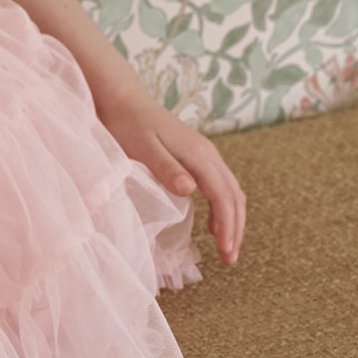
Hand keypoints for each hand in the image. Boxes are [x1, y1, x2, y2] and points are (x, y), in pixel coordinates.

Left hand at [95, 84, 245, 266]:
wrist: (121, 99)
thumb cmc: (127, 124)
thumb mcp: (143, 149)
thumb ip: (166, 169)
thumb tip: (191, 191)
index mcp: (199, 155)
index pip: (223, 197)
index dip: (228, 227)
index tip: (226, 254)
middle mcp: (208, 154)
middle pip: (234, 196)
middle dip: (236, 228)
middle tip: (230, 259)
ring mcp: (204, 153)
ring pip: (230, 190)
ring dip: (232, 219)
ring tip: (226, 248)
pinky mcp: (195, 155)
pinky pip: (219, 185)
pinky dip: (222, 207)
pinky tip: (212, 224)